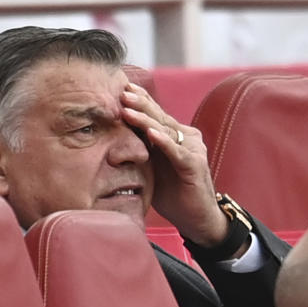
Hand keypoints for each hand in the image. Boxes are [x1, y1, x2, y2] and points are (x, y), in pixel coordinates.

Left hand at [120, 82, 227, 246]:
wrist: (197, 219)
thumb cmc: (173, 194)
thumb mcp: (151, 169)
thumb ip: (140, 152)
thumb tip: (110, 142)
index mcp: (173, 137)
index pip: (154, 114)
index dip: (139, 101)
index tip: (119, 87)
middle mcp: (186, 138)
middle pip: (159, 116)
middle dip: (139, 103)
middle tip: (121, 90)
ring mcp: (192, 150)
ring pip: (165, 129)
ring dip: (145, 118)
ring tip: (127, 107)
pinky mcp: (194, 165)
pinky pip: (176, 152)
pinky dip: (163, 141)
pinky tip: (150, 133)